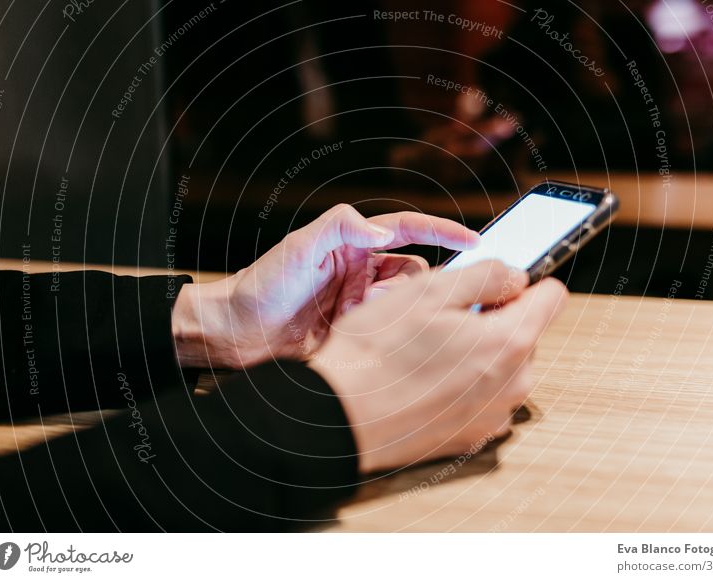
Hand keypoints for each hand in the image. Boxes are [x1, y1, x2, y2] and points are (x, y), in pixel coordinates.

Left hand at [171, 204, 478, 367]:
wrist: (238, 333)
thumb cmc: (263, 284)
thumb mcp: (299, 247)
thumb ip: (339, 227)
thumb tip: (381, 230)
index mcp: (353, 245)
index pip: (409, 230)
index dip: (443, 231)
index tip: (475, 240)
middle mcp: (363, 272)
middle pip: (415, 271)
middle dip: (413, 285)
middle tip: (383, 300)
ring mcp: (362, 304)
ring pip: (407, 304)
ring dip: (396, 312)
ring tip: (360, 319)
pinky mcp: (358, 333)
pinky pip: (390, 332)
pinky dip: (388, 334)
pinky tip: (363, 338)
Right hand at [308, 260, 567, 473]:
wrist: (340, 414)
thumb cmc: (377, 352)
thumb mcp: (429, 291)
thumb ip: (487, 275)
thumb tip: (516, 276)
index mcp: (510, 341)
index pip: (552, 296)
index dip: (524, 282)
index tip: (497, 283)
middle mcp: (514, 384)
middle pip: (524, 333)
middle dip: (493, 320)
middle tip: (443, 319)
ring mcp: (494, 416)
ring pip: (502, 367)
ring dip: (477, 355)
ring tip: (428, 353)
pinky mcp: (472, 437)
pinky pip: (482, 398)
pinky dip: (463, 387)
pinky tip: (425, 383)